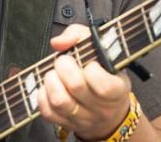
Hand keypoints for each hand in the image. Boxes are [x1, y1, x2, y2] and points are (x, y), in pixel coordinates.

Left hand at [34, 24, 133, 140]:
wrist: (109, 112)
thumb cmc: (104, 73)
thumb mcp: (101, 49)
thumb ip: (80, 36)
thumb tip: (58, 42)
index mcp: (117, 90)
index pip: (104, 85)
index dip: (91, 70)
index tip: (89, 62)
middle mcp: (101, 108)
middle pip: (76, 87)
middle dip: (64, 66)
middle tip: (64, 61)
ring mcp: (82, 119)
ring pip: (59, 101)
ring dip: (51, 80)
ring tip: (55, 73)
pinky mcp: (64, 124)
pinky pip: (46, 111)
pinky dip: (42, 95)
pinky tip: (50, 86)